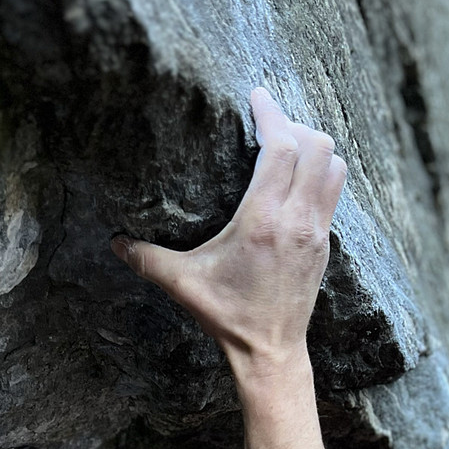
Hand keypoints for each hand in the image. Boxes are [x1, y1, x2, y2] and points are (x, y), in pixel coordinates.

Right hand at [111, 88, 346, 375]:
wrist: (270, 352)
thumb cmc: (227, 317)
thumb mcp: (183, 285)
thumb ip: (147, 258)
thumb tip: (114, 240)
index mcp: (264, 222)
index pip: (282, 148)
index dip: (271, 114)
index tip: (256, 96)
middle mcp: (297, 221)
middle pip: (317, 146)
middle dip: (294, 125)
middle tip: (268, 123)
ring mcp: (317, 232)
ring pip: (334, 166)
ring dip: (314, 147)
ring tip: (286, 146)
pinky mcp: (324, 244)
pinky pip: (333, 191)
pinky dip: (319, 173)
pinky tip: (295, 179)